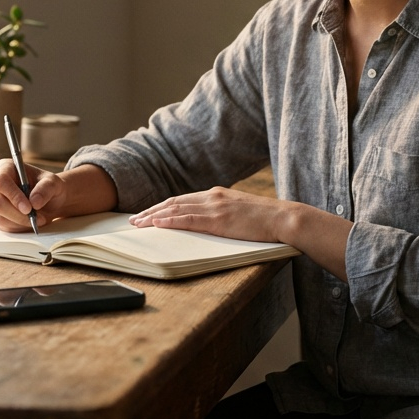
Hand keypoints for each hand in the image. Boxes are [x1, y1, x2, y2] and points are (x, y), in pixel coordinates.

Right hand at [0, 160, 63, 232]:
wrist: (49, 200)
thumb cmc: (49, 187)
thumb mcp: (53, 183)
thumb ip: (46, 189)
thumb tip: (34, 202)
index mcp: (6, 167)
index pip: (1, 181)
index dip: (13, 195)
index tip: (28, 208)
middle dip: (17, 213)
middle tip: (35, 217)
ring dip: (20, 222)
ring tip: (38, 219)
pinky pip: (3, 225)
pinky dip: (19, 227)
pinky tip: (30, 221)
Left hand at [129, 186, 286, 242]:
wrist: (284, 218)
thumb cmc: (266, 220)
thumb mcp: (240, 212)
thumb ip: (223, 214)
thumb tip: (208, 224)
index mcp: (217, 194)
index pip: (182, 199)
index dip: (162, 207)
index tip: (148, 214)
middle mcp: (212, 197)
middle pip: (174, 202)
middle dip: (152, 211)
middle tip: (134, 220)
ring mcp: (215, 207)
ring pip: (176, 210)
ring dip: (154, 216)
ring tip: (139, 223)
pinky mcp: (219, 219)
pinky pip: (188, 219)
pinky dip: (170, 220)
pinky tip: (157, 223)